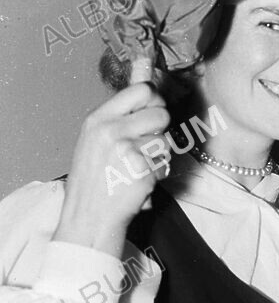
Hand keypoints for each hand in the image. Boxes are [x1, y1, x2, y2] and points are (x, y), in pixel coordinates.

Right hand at [54, 83, 170, 256]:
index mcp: (99, 118)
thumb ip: (120, 115)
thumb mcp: (95, 139)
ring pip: (166, 141)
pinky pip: (165, 164)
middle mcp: (111, 130)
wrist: (88, 216)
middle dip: (160, 130)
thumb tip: (148, 86)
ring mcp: (127, 150)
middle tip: (145, 146)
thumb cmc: (94, 179)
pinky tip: (139, 182)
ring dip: (159, 156)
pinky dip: (158, 174)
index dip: (154, 100)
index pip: (141, 89)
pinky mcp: (142, 170)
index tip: (153, 111)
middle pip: (161, 113)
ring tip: (136, 168)